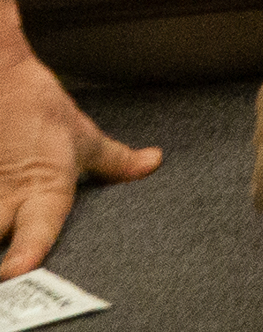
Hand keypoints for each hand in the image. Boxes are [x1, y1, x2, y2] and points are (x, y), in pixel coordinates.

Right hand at [0, 44, 151, 273]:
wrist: (2, 78)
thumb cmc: (40, 110)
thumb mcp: (84, 138)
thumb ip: (115, 161)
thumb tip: (152, 163)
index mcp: (43, 191)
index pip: (35, 229)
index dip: (26, 253)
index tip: (15, 272)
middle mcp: (6, 199)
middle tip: (6, 278)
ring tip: (2, 263)